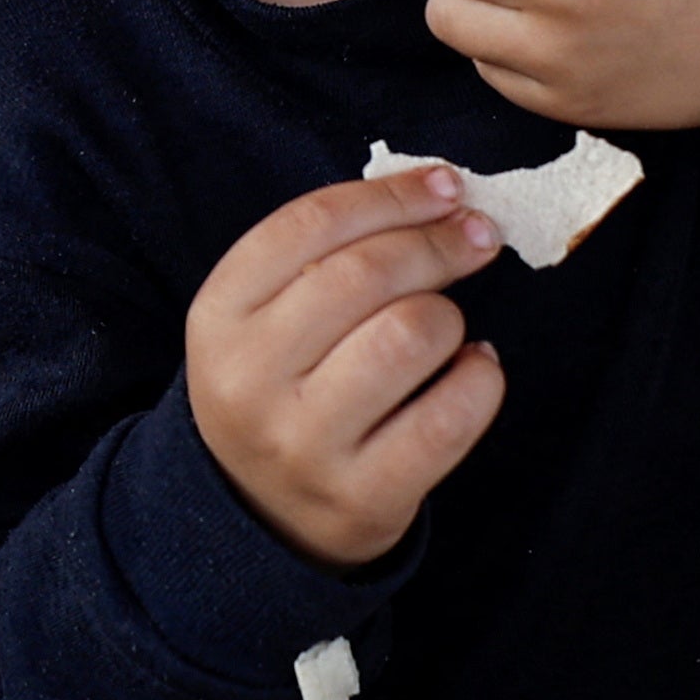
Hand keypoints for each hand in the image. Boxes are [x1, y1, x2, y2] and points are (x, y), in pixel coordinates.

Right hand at [188, 168, 509, 569]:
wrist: (259, 513)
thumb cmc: (283, 386)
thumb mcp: (265, 317)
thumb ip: (327, 255)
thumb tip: (439, 196)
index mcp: (218, 317)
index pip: (310, 225)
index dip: (391, 196)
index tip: (445, 187)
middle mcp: (250, 380)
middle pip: (365, 275)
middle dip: (437, 244)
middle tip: (475, 238)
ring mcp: (304, 444)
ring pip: (409, 336)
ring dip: (449, 317)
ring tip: (446, 328)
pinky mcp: (363, 496)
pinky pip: (450, 416)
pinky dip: (481, 379)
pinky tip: (472, 370)